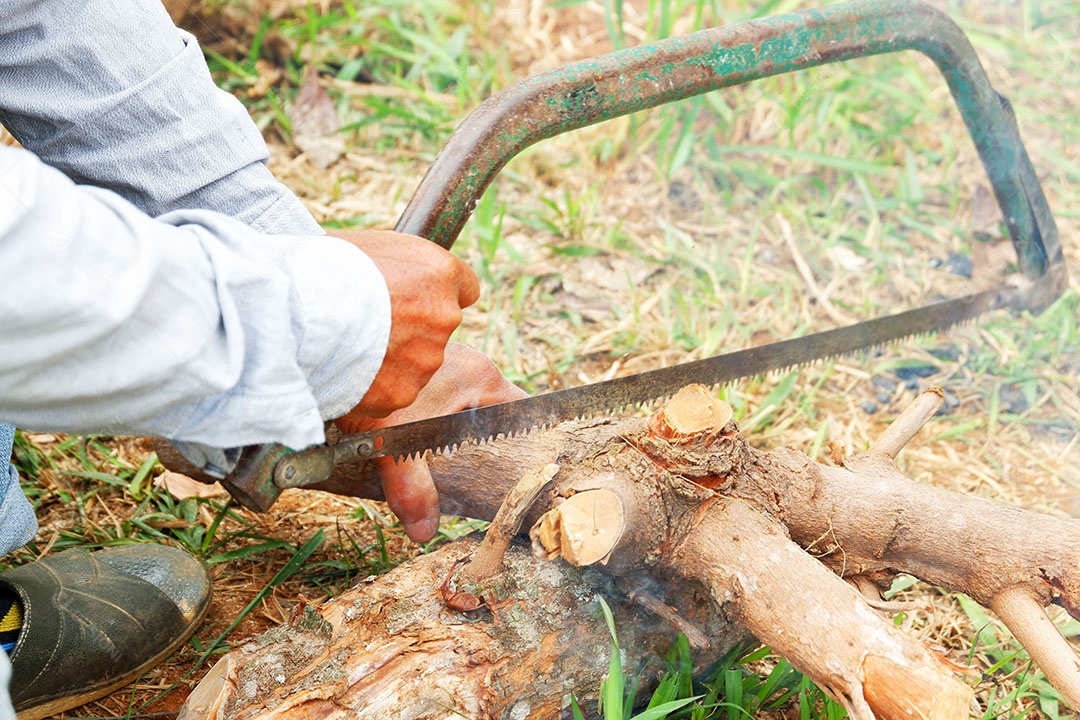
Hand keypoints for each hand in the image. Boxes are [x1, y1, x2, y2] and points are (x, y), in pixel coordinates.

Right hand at [328, 229, 480, 415]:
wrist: (298, 312)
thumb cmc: (323, 269)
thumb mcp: (372, 248)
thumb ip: (401, 270)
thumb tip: (399, 281)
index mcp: (440, 273)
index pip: (465, 289)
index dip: (436, 296)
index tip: (417, 300)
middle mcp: (444, 317)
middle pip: (436, 330)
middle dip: (409, 330)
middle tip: (370, 326)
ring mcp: (426, 360)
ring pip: (415, 364)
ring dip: (391, 361)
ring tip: (351, 347)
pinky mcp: (402, 393)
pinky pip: (391, 391)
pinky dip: (372, 387)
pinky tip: (346, 370)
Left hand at [335, 343, 526, 541]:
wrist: (334, 338)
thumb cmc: (370, 380)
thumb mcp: (393, 441)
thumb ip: (411, 487)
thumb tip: (424, 532)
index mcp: (479, 376)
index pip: (521, 410)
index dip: (525, 439)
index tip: (520, 465)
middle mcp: (467, 361)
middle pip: (492, 406)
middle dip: (485, 437)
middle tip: (479, 471)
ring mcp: (444, 355)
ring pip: (464, 396)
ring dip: (457, 423)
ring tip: (446, 457)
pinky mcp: (420, 359)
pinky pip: (440, 388)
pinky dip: (434, 410)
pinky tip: (414, 432)